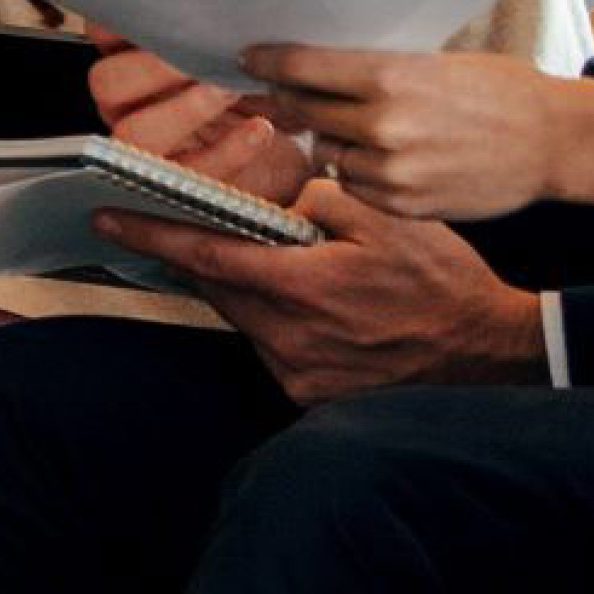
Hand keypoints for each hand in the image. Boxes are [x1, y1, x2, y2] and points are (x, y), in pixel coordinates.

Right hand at [86, 27, 304, 202]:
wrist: (293, 153)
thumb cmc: (264, 94)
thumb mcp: (247, 53)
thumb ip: (226, 32)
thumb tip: (235, 8)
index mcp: (134, 62)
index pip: (103, 34)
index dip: (122, 24)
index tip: (168, 12)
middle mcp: (128, 105)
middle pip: (106, 82)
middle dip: (154, 68)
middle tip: (203, 56)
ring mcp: (146, 148)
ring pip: (132, 132)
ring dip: (183, 110)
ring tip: (229, 91)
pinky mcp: (179, 186)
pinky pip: (187, 173)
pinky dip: (227, 150)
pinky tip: (259, 129)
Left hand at [92, 177, 545, 402]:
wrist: (487, 354)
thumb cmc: (442, 281)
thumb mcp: (388, 218)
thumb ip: (320, 202)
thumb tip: (276, 200)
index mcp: (303, 288)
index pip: (206, 256)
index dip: (152, 234)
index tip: (106, 218)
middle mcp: (289, 337)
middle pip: (217, 289)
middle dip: (200, 256)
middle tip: (188, 226)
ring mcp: (297, 371)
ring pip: (242, 318)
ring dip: (247, 288)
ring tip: (283, 264)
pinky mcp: (308, 393)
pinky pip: (270, 345)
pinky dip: (276, 319)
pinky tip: (313, 305)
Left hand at [244, 43, 572, 221]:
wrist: (555, 141)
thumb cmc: (500, 91)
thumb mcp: (437, 63)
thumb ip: (377, 70)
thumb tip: (317, 67)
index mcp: (391, 77)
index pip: (304, 67)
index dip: (269, 62)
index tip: (249, 58)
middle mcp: (384, 123)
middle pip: (304, 111)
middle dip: (294, 101)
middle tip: (287, 93)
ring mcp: (391, 169)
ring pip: (325, 152)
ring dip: (332, 139)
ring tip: (362, 128)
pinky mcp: (401, 203)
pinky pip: (352, 185)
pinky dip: (358, 172)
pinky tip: (384, 158)